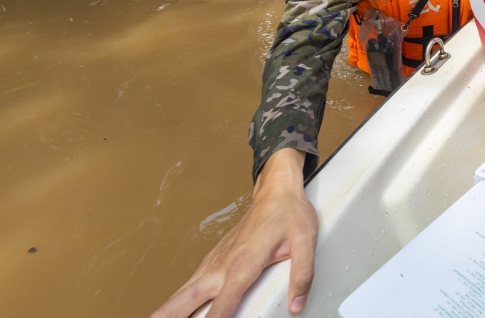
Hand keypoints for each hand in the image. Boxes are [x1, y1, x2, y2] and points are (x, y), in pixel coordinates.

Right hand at [152, 149, 316, 317]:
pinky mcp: (213, 259)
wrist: (276, 191)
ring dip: (166, 309)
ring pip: (183, 291)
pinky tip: (169, 310)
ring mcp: (215, 262)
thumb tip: (296, 305)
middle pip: (188, 299)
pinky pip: (190, 284)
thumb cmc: (289, 214)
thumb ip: (302, 275)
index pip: (223, 304)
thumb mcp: (305, 242)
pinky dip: (176, 299)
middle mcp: (223, 265)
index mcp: (244, 264)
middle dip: (170, 315)